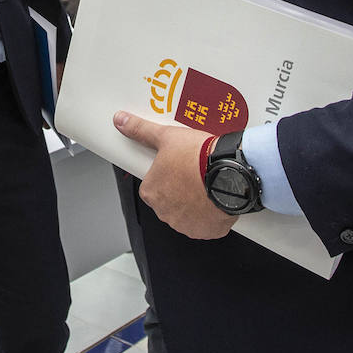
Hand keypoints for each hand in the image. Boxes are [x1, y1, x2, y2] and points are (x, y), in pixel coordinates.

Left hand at [113, 111, 236, 239]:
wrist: (230, 171)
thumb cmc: (199, 157)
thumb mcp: (166, 136)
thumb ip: (141, 130)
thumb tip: (122, 121)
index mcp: (151, 192)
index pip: (151, 186)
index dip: (165, 175)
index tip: (176, 168)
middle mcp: (165, 211)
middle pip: (168, 200)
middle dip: (179, 189)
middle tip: (192, 173)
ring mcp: (186, 224)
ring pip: (185, 213)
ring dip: (193, 202)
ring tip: (204, 183)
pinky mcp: (206, 232)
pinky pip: (205, 224)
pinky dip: (209, 214)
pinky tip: (213, 197)